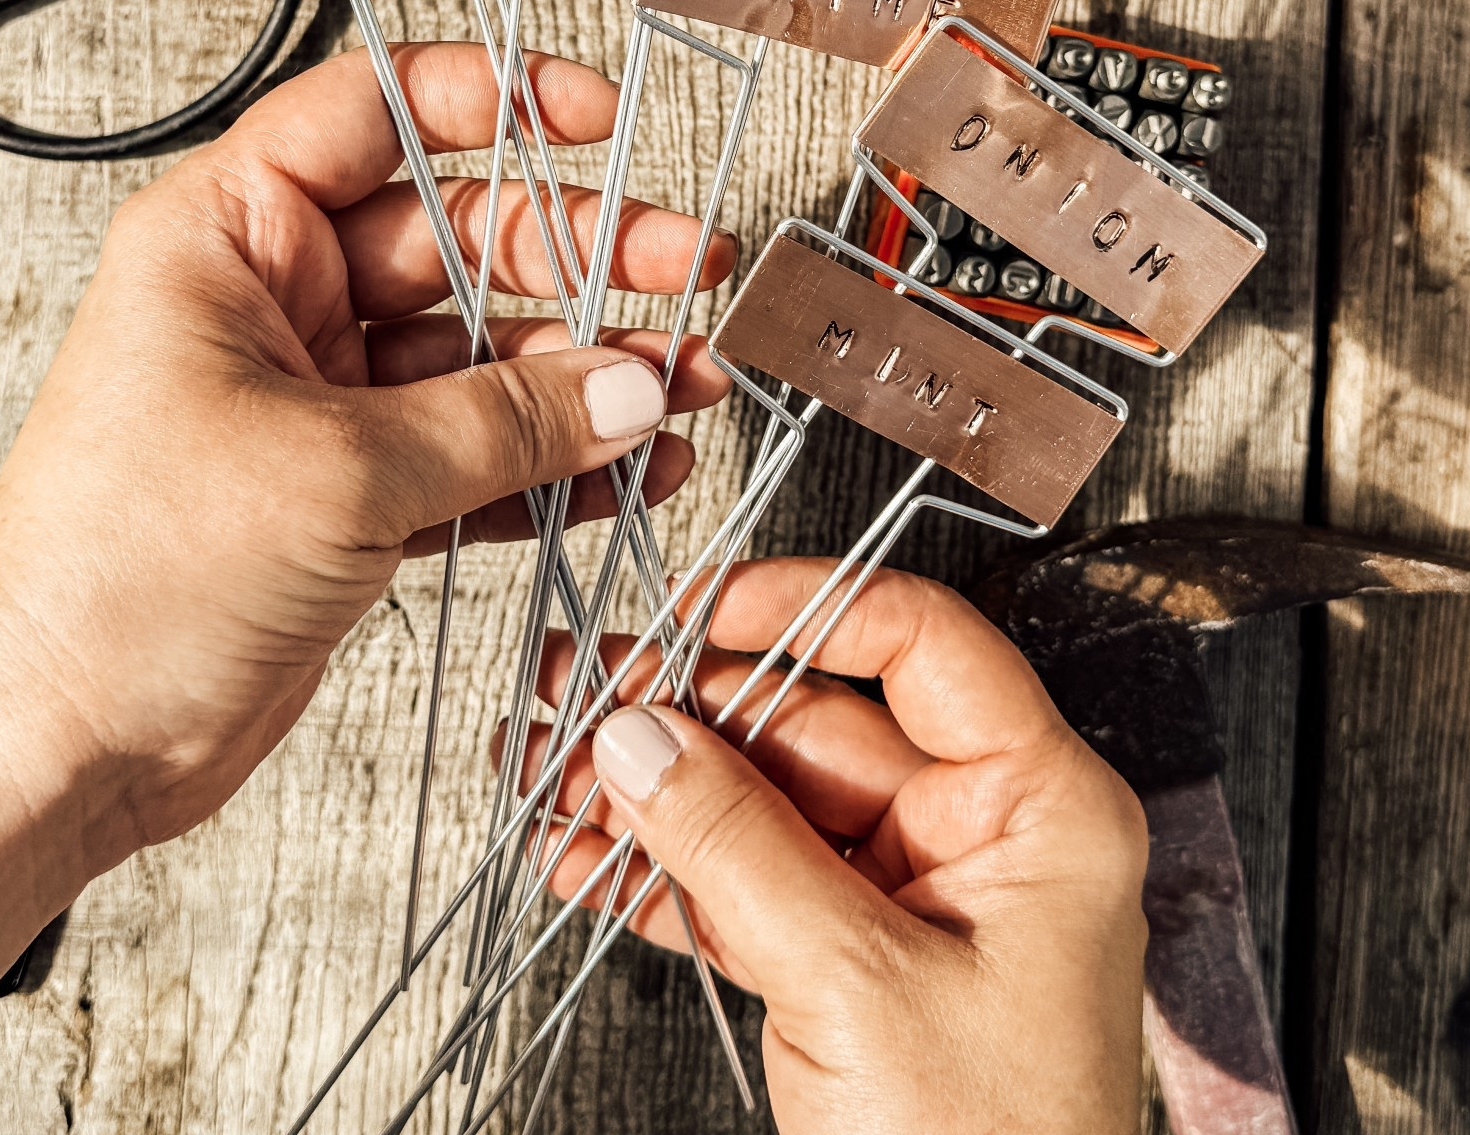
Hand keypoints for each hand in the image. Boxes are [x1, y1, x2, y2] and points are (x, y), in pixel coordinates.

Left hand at [0, 41, 733, 1053]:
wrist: (61, 740)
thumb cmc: (123, 573)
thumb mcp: (338, 470)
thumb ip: (502, 422)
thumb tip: (630, 384)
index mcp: (232, 237)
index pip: (374, 113)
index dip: (490, 97)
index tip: (593, 114)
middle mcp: (279, 303)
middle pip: (460, 239)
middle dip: (582, 258)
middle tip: (687, 273)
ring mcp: (320, 398)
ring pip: (482, 356)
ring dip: (587, 377)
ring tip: (683, 391)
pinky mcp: (353, 491)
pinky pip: (476, 452)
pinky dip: (552, 465)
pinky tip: (629, 472)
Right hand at [521, 559, 1147, 1133]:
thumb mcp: (860, 987)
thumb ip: (738, 847)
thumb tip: (641, 738)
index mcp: (1040, 809)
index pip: (921, 645)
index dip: (805, 607)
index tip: (701, 606)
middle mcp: (979, 837)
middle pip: (818, 723)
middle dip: (688, 712)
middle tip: (583, 692)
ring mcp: (911, 903)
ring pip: (766, 805)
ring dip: (655, 793)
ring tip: (553, 773)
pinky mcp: (851, 970)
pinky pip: (749, 888)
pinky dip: (666, 876)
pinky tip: (587, 859)